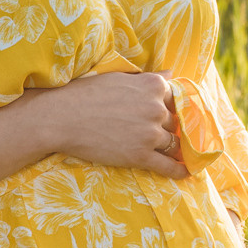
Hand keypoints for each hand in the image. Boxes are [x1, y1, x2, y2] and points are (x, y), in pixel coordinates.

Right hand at [29, 71, 187, 179]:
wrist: (61, 118)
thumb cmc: (86, 94)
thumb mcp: (120, 77)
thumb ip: (148, 78)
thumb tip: (171, 73)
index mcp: (154, 86)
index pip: (176, 99)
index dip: (169, 108)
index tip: (167, 115)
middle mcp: (157, 108)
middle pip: (174, 122)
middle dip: (167, 128)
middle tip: (156, 133)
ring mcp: (150, 133)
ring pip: (173, 143)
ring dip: (171, 148)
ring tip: (173, 154)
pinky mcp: (140, 156)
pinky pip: (167, 166)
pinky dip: (178, 171)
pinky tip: (185, 173)